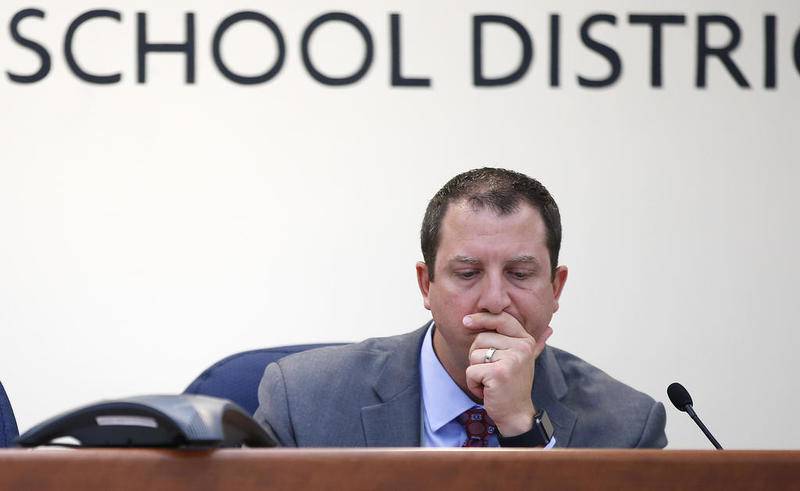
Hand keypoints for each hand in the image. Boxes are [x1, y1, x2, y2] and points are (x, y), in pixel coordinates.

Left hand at [464, 312, 551, 436]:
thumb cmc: (514, 386)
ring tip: (490, 381)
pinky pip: (471, 371)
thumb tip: (549, 329)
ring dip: (475, 372)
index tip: (466, 321)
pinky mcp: (498, 373)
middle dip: (476, 356)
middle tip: (490, 372)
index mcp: (526, 341)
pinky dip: (473, 383)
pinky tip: (487, 390)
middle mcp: (521, 347)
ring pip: (474, 355)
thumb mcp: (524, 361)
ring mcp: (511, 360)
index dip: (482, 318)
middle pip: (481, 338)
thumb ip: (534, 344)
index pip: (501, 319)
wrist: (517, 414)